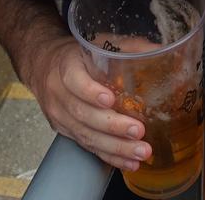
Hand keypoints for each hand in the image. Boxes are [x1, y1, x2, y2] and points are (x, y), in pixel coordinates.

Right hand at [25, 35, 152, 173]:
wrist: (44, 66)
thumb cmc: (77, 55)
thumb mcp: (96, 42)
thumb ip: (126, 46)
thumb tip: (160, 51)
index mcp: (66, 66)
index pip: (74, 80)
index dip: (90, 91)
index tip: (110, 99)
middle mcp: (59, 94)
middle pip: (83, 114)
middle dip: (112, 126)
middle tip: (138, 131)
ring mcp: (60, 116)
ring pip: (86, 135)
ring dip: (115, 147)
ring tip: (140, 152)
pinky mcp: (66, 132)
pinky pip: (88, 147)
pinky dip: (110, 156)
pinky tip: (129, 162)